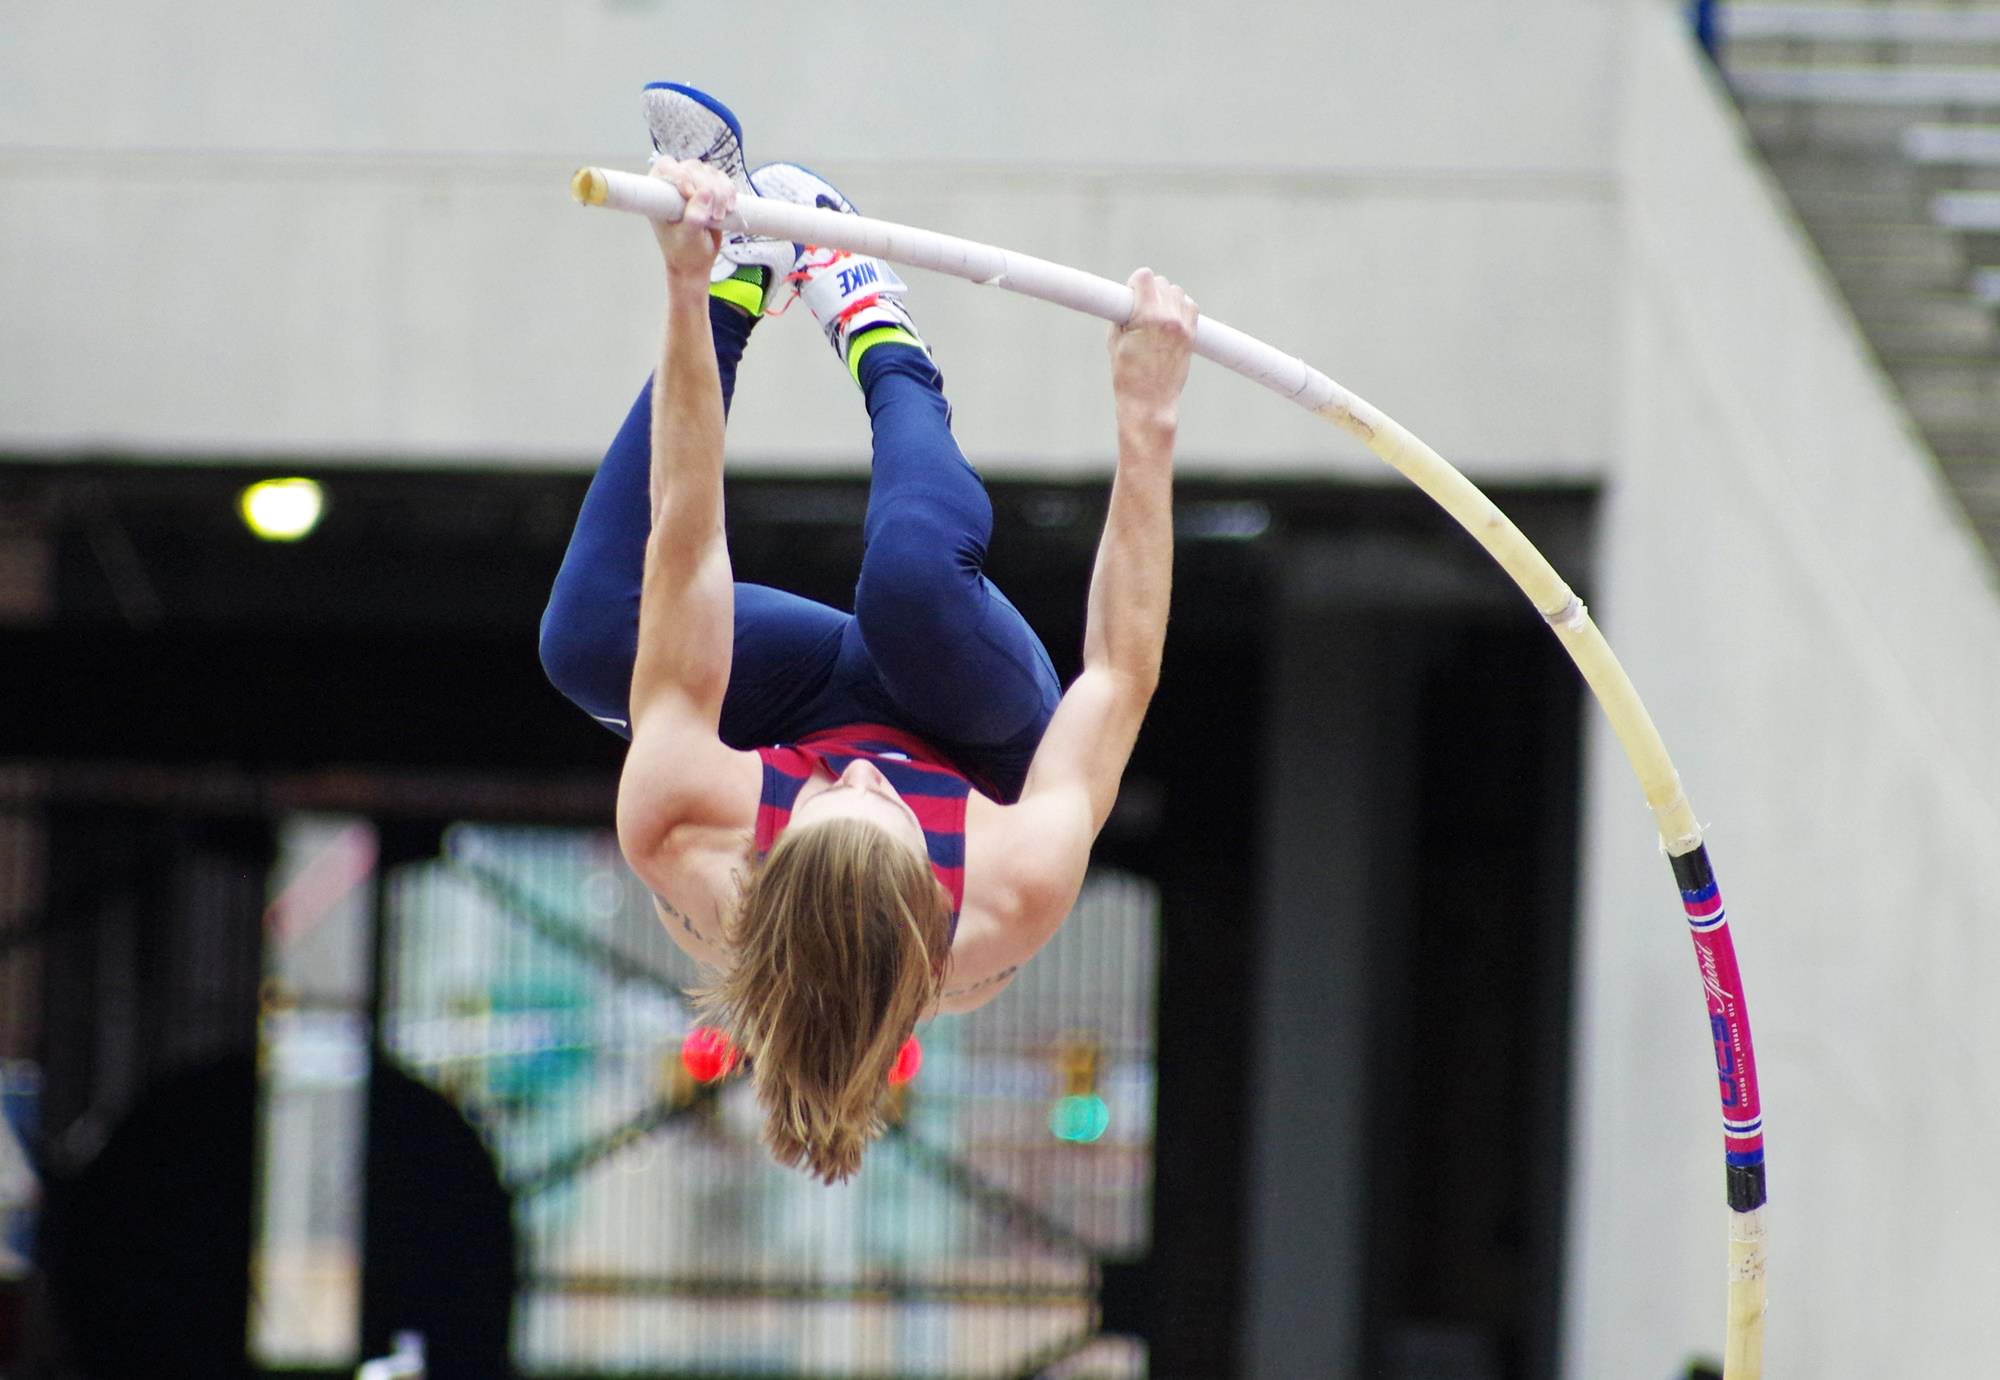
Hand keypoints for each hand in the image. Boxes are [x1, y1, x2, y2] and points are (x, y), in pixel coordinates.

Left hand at [648, 158, 734, 280]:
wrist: (697, 261)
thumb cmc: (684, 252)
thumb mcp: (687, 238)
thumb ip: (693, 218)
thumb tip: (705, 194)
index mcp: (660, 193)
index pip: (666, 167)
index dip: (681, 175)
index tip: (690, 195)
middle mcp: (675, 184)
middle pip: (693, 168)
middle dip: (708, 189)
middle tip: (713, 215)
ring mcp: (694, 184)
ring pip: (710, 172)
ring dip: (721, 193)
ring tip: (719, 217)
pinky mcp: (710, 189)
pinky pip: (723, 179)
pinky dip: (729, 191)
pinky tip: (729, 208)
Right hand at [1108, 268, 1197, 428]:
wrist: (1149, 403)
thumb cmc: (1126, 376)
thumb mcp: (1115, 341)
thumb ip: (1122, 315)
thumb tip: (1128, 298)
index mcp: (1148, 317)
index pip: (1146, 277)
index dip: (1134, 283)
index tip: (1129, 296)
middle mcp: (1170, 319)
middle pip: (1161, 283)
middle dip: (1148, 291)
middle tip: (1138, 310)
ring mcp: (1184, 327)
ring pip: (1177, 292)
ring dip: (1164, 298)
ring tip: (1153, 316)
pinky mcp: (1192, 336)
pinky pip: (1190, 307)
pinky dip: (1179, 307)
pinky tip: (1168, 320)